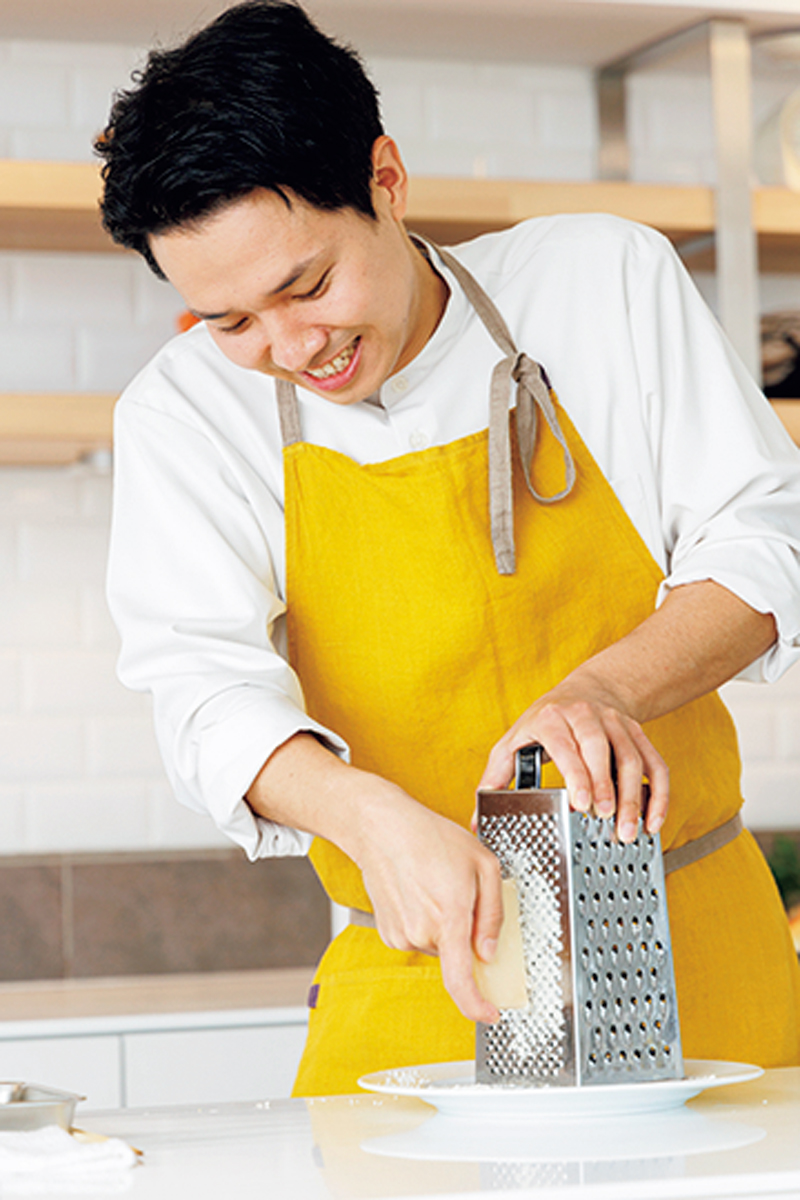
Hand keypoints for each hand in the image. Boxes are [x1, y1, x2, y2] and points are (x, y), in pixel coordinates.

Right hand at [248, 734, 503, 1022]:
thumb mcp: (483, 864)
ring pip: (439, 948)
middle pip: (457, 956)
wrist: (381, 827)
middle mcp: (421, 932)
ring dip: (446, 928)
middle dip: (467, 937)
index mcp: (449, 917)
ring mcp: (401, 935)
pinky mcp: (389, 933)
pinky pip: (421, 939)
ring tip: (438, 887)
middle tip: (464, 898)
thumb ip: (494, 914)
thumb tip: (490, 952)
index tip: (490, 1014)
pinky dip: (428, 923)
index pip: (460, 981)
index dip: (477, 1006)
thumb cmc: (432, 838)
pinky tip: (422, 892)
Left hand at [477, 678, 668, 841]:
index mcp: (551, 718)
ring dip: (633, 796)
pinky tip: (652, 819)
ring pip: (631, 757)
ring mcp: (616, 723)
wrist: (585, 690)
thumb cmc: (544, 722)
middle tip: (604, 818)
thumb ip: (496, 777)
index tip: (580, 801)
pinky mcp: (638, 733)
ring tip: (628, 829)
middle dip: (606, 785)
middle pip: (601, 748)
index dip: (575, 771)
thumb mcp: (513, 741)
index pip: (565, 744)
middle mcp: (586, 716)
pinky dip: (658, 793)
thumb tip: (478, 820)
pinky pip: (654, 762)